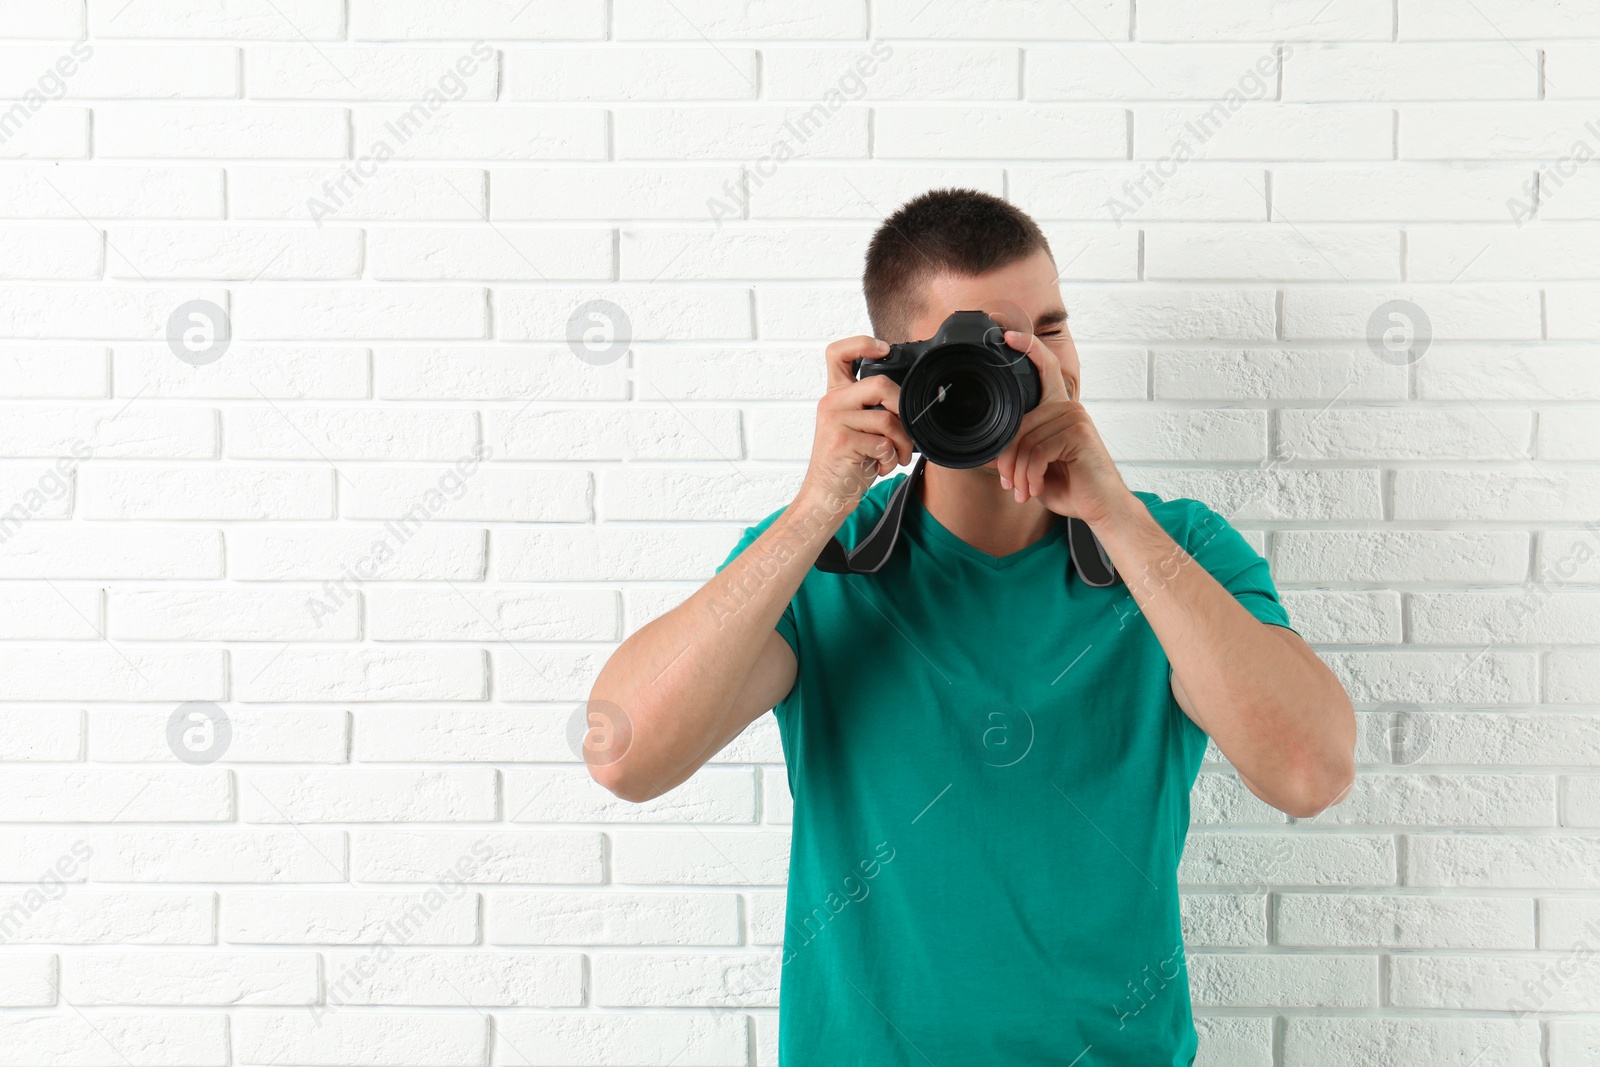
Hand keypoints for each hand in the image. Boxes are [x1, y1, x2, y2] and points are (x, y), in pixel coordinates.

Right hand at [798, 335, 915, 513]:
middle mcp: (831, 403)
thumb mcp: (856, 429)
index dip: (862, 343)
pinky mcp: (841, 442)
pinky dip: (890, 459)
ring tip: (896, 456)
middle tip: (904, 431)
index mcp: (835, 396)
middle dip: (902, 409)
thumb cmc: (846, 464)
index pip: (837, 354)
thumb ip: (871, 409)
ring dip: (902, 443)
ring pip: (887, 419)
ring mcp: (834, 421)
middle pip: (880, 385)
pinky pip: (883, 443)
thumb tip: (907, 401)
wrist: (825, 497)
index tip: (883, 349)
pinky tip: (881, 467)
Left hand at [991, 329, 1135, 527]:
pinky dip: (1031, 476)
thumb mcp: (1037, 467)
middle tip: (1010, 484)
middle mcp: (1068, 407)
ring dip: (1019, 474)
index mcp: (1059, 408)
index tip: (1008, 337)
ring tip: (1024, 491)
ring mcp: (1075, 418)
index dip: (1028, 349)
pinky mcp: (1078, 434)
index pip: (1045, 370)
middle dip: (1008, 461)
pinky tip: (1036, 488)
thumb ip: (1017, 452)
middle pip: (1019, 425)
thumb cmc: (1070, 485)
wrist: (1101, 507)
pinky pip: (1037, 452)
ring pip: (1025, 442)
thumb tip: (989, 450)